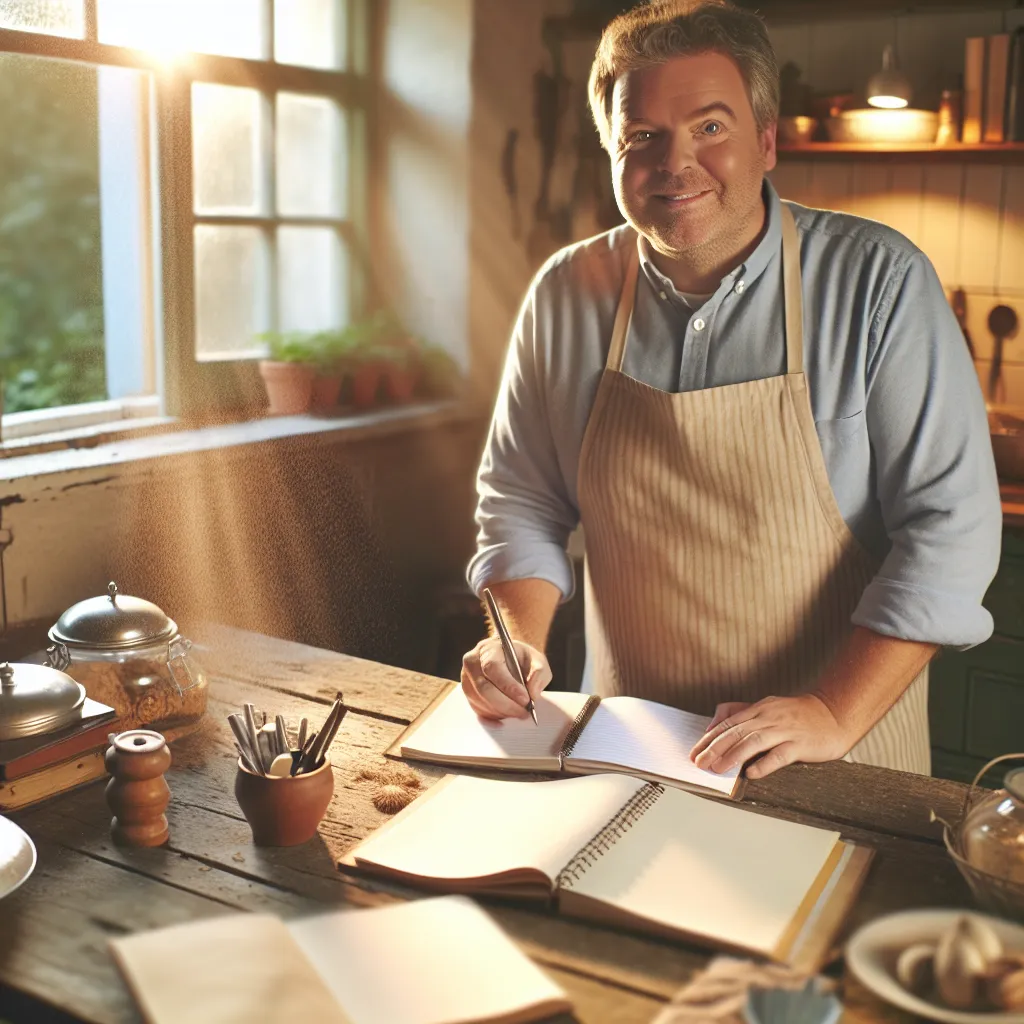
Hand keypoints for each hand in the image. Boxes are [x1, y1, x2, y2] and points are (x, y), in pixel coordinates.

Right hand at [461, 636, 551, 719]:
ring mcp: (467, 678)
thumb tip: (533, 694)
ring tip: (518, 714)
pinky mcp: (468, 693)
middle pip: (483, 687)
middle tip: (524, 712)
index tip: (525, 699)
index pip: (493, 667)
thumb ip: (539, 674)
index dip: (508, 686)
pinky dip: (491, 718)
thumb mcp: (537, 660)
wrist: (509, 660)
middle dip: (506, 704)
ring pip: (479, 700)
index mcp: (489, 648)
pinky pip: (476, 709)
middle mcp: (472, 662)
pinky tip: (503, 721)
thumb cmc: (522, 659)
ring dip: (500, 712)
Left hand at [689, 693, 853, 778]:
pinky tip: (751, 773)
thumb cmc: (797, 715)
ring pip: (754, 741)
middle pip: (737, 732)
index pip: (728, 723)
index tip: (694, 752)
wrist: (833, 714)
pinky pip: (780, 755)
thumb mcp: (767, 707)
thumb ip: (741, 714)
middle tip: (700, 763)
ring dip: (733, 756)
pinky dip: (764, 764)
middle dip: (715, 748)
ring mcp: (785, 730)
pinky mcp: (800, 744)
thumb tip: (713, 727)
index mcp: (759, 708)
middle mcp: (769, 717)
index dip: (709, 739)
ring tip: (718, 768)